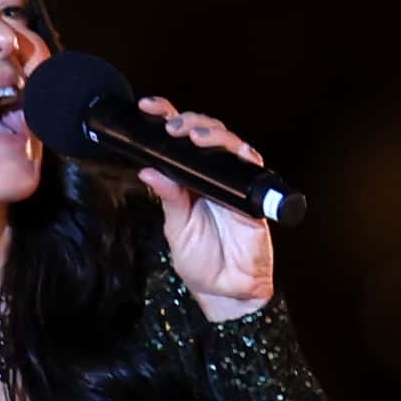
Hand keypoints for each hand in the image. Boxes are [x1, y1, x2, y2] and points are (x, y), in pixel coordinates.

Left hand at [135, 97, 275, 318]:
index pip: (180, 140)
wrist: (225, 292)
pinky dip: (243, 156)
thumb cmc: (203, 262)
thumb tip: (149, 169)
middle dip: (190, 121)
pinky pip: (252, 168)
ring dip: (213, 134)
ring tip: (193, 136)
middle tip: (172, 126)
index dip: (166, 117)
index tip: (147, 107)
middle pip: (207, 133)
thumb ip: (168, 198)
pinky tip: (233, 151)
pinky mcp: (253, 196)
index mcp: (192, 179)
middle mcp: (214, 176)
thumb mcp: (177, 228)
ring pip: (230, 143)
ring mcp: (235, 183)